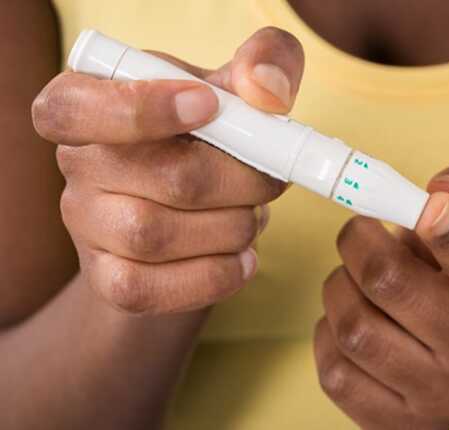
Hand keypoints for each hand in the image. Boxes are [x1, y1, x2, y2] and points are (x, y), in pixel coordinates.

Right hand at [32, 27, 304, 314]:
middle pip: (158, 176)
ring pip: (154, 235)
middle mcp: (78, 164)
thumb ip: (264, 64)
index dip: (142, 109)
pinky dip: (214, 276)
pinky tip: (243, 260)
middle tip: (270, 180)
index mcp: (91, 103)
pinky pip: (152, 289)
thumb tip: (267, 90)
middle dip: (239, 181)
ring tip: (252, 217)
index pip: (73, 108)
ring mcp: (87, 226)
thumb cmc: (212, 140)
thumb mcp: (236, 90)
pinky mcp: (109, 279)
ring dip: (231, 228)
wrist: (195, 213)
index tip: (209, 105)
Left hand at [314, 166, 448, 428]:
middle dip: (358, 243)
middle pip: (390, 283)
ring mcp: (438, 397)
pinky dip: (328, 335)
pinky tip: (349, 323)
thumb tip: (443, 187)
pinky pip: (335, 370)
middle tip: (357, 232)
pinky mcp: (394, 423)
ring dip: (338, 289)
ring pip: (353, 327)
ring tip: (353, 281)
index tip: (430, 206)